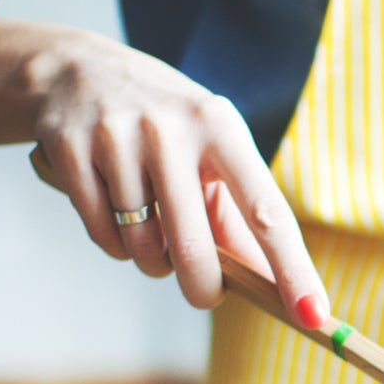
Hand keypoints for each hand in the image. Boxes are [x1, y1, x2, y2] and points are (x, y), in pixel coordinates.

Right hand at [27, 31, 326, 325]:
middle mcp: (171, 129)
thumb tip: (272, 286)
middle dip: (203, 288)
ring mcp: (117, 136)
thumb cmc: (165, 125)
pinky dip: (115, 244)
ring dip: (151, 259)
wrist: (75, 69)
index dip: (292, 268)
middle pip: (193, 247)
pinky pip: (102, 234)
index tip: (313, 314)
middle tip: (206, 295)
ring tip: (151, 229)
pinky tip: (117, 215)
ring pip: (142, 246)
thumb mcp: (211, 151)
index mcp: (221, 127)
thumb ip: (239, 217)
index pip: (266, 212)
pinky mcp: (70, 149)